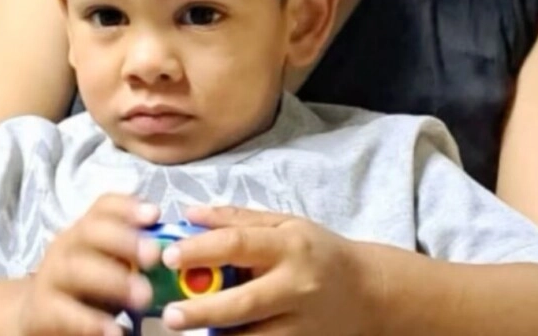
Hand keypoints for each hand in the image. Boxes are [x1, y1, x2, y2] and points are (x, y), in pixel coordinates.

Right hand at [17, 194, 160, 335]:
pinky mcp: (42, 312)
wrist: (41, 316)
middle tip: (154, 256)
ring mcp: (50, 278)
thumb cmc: (89, 288)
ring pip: (75, 270)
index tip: (154, 214)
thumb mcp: (112, 264)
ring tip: (143, 297)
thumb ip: (135, 254)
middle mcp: (66, 247)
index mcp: (85, 231)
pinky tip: (115, 331)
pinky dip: (89, 323)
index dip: (127, 207)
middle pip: (89, 232)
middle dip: (123, 241)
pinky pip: (64, 313)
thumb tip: (177, 250)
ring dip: (112, 280)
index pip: (103, 208)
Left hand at [158, 206, 383, 335]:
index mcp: (287, 245)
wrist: (369, 292)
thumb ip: (236, 218)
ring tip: (187, 328)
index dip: (200, 250)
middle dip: (202, 310)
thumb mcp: (284, 224)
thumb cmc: (318, 252)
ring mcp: (301, 322)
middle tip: (169, 314)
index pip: (237, 244)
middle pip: (243, 302)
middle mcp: (295, 285)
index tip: (168, 256)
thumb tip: (189, 213)